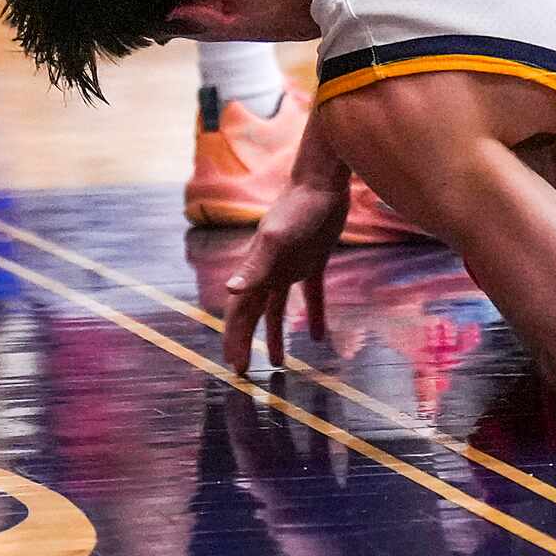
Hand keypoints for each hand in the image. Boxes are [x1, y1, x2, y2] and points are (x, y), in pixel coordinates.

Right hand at [222, 177, 349, 371]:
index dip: (234, 339)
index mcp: (256, 269)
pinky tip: (320, 336)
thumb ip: (254, 266)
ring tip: (281, 364)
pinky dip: (314, 315)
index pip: (238, 312)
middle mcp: (269, 271)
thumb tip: (231, 290)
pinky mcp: (314, 260)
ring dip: (277, 335)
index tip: (235, 367)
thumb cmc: (298, 208)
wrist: (324, 182)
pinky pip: (312, 294)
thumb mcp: (276, 240)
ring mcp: (290, 266)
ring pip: (278, 308)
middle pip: (253, 314)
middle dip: (248, 343)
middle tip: (247, 374)